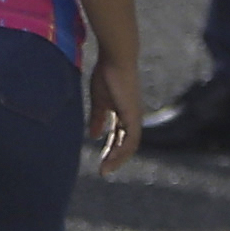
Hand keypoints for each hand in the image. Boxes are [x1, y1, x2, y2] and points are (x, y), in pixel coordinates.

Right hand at [85, 51, 139, 169]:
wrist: (115, 58)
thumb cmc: (107, 74)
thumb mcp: (99, 101)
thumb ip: (98, 118)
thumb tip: (95, 135)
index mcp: (123, 113)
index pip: (119, 137)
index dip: (111, 149)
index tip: (101, 162)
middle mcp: (132, 117)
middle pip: (126, 144)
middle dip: (114, 158)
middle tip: (103, 172)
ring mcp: (134, 117)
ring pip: (130, 145)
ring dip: (117, 159)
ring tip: (105, 170)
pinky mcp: (133, 115)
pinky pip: (130, 139)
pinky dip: (121, 150)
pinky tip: (111, 158)